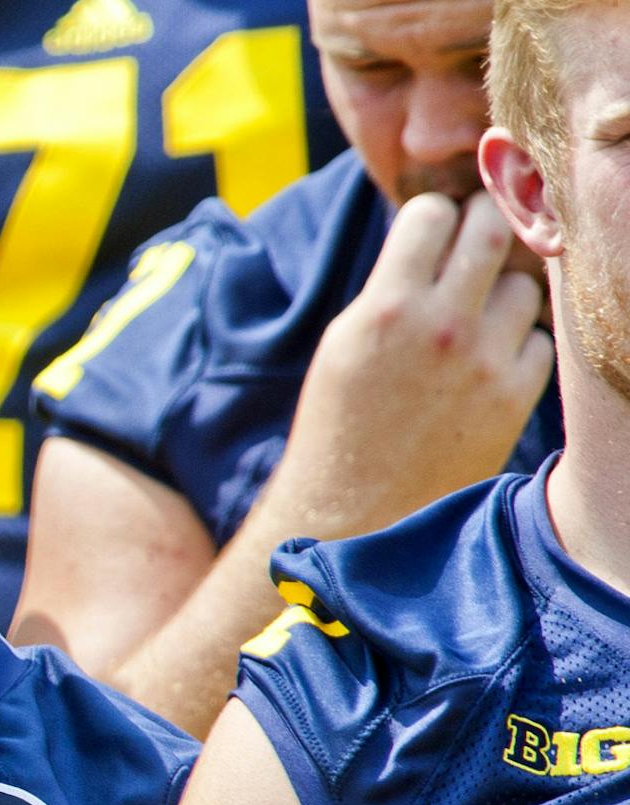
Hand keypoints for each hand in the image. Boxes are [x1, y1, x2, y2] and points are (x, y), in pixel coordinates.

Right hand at [269, 190, 552, 539]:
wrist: (352, 512)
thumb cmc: (340, 423)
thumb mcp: (344, 342)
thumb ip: (390, 286)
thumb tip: (439, 234)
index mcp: (385, 306)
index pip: (433, 213)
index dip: (433, 221)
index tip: (432, 237)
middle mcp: (440, 325)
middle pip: (492, 228)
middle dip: (484, 231)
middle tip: (477, 249)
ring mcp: (484, 360)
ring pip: (524, 285)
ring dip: (504, 296)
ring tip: (475, 326)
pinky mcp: (514, 396)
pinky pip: (541, 340)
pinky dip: (520, 348)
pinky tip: (486, 371)